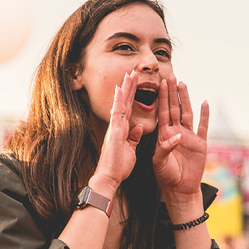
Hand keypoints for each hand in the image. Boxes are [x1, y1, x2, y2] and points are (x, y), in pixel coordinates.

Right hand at [91, 70, 144, 194]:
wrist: (109, 177)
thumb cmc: (118, 167)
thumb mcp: (131, 149)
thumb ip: (133, 138)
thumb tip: (138, 128)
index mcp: (122, 130)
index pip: (127, 108)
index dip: (131, 95)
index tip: (134, 82)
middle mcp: (117, 126)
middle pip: (123, 102)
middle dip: (128, 86)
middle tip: (132, 71)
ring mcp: (114, 128)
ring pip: (120, 104)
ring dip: (124, 89)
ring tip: (128, 74)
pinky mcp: (114, 133)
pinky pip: (117, 114)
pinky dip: (118, 102)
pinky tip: (120, 91)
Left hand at [152, 76, 209, 201]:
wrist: (180, 189)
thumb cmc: (166, 177)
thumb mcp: (160, 163)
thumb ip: (165, 149)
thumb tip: (176, 137)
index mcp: (164, 135)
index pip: (163, 112)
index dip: (162, 98)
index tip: (160, 84)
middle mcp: (176, 132)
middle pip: (175, 108)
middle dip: (172, 93)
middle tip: (171, 76)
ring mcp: (189, 137)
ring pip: (187, 113)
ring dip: (186, 99)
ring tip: (183, 84)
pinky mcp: (200, 144)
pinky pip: (203, 127)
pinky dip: (204, 115)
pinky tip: (205, 103)